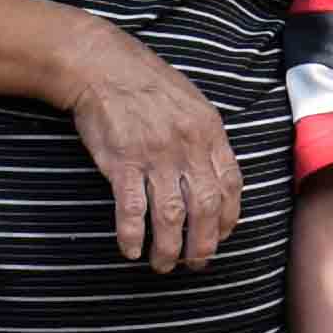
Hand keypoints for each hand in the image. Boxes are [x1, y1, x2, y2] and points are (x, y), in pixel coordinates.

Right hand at [61, 22, 244, 272]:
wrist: (102, 66)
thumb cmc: (147, 84)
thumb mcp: (192, 103)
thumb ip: (206, 138)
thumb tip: (216, 175)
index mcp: (209, 131)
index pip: (230, 184)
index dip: (229, 217)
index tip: (222, 236)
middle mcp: (187, 146)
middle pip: (205, 208)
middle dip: (203, 243)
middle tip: (197, 263)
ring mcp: (155, 156)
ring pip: (171, 215)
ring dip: (169, 248)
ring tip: (164, 265)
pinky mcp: (122, 162)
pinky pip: (132, 208)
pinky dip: (133, 235)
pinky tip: (131, 250)